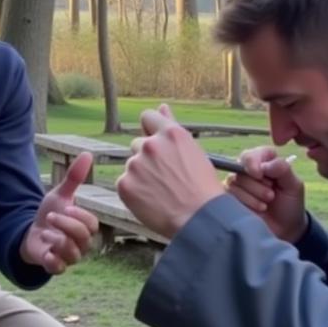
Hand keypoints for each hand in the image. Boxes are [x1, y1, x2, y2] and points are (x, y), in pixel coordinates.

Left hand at [20, 153, 99, 273]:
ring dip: (57, 241)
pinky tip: (45, 251)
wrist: (30, 234)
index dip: (80, 216)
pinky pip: (60, 268)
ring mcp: (69, 257)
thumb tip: (87, 153)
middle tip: (50, 217)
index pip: (91, 225)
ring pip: (73, 254)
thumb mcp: (60, 195)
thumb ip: (74, 178)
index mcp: (85, 228)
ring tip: (45, 233)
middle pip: (84, 238)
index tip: (65, 208)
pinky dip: (52, 260)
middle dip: (67, 226)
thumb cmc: (50, 215)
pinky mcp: (56, 267)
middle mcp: (81, 244)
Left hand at [116, 104, 225, 238]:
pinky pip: (124, 184)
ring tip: (162, 193)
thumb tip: (162, 107)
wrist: (200, 220)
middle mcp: (151, 145)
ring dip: (141, 176)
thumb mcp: (194, 152)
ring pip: (132, 166)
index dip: (150, 130)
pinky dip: (134, 192)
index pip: (147, 117)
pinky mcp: (125, 184)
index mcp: (171, 134)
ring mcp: (135, 165)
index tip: (156, 144)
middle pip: (138, 144)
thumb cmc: (203, 189)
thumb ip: (172, 128)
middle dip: (147, 158)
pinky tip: (152, 202)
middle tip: (166, 178)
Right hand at [225, 147, 307, 241]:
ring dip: (253, 195)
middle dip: (257, 184)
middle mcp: (248, 170)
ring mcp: (237, 185)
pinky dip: (246, 202)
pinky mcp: (229, 199)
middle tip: (271, 195)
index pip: (253, 153)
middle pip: (241, 167)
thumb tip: (264, 165)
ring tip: (266, 204)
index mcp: (264, 162)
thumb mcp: (294, 186)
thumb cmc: (290, 205)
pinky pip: (228, 195)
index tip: (260, 174)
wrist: (285, 229)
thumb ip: (282, 169)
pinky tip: (259, 209)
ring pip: (234, 181)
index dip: (254, 161)